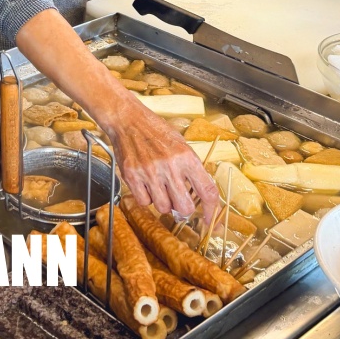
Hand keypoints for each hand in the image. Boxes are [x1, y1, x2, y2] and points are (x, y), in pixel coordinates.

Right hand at [102, 99, 219, 221]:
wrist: (128, 120)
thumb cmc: (157, 132)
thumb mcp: (182, 145)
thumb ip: (191, 169)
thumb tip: (200, 194)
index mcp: (187, 157)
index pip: (207, 191)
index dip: (211, 210)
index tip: (208, 218)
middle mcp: (170, 166)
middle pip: (184, 207)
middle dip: (183, 209)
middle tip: (179, 201)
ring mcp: (149, 172)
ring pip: (163, 208)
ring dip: (164, 203)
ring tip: (160, 188)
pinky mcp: (132, 176)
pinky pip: (144, 202)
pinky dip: (147, 198)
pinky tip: (146, 185)